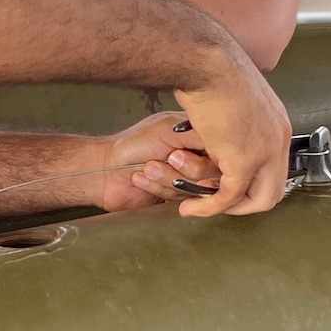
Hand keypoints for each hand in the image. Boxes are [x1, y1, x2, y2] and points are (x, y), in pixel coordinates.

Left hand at [95, 113, 222, 212]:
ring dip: (165, 178)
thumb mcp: (168, 130)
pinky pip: (181, 200)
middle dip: (182, 169)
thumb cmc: (134, 144)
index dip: (202, 159)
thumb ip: (199, 134)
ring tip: (147, 168)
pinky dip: (158, 189)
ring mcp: (188, 178)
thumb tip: (225, 140)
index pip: (220, 153)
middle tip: (163, 159)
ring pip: (195, 189)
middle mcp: (198, 157)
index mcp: (199, 136)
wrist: (105, 170)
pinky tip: (141, 179)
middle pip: (211, 175)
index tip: (178, 156)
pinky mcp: (177, 197)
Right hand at [174, 59, 290, 214]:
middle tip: (215, 203)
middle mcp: (278, 140)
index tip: (223, 183)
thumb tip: (221, 129)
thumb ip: (236, 121)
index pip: (274, 169)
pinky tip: (191, 206)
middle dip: (242, 204)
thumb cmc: (211, 69)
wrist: (205, 63)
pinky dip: (209, 206)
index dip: (249, 183)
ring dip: (226, 209)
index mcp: (277, 124)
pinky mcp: (244, 160)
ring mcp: (265, 151)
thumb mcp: (234, 97)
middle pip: (273, 191)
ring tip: (200, 206)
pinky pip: (229, 195)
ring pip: (257, 199)